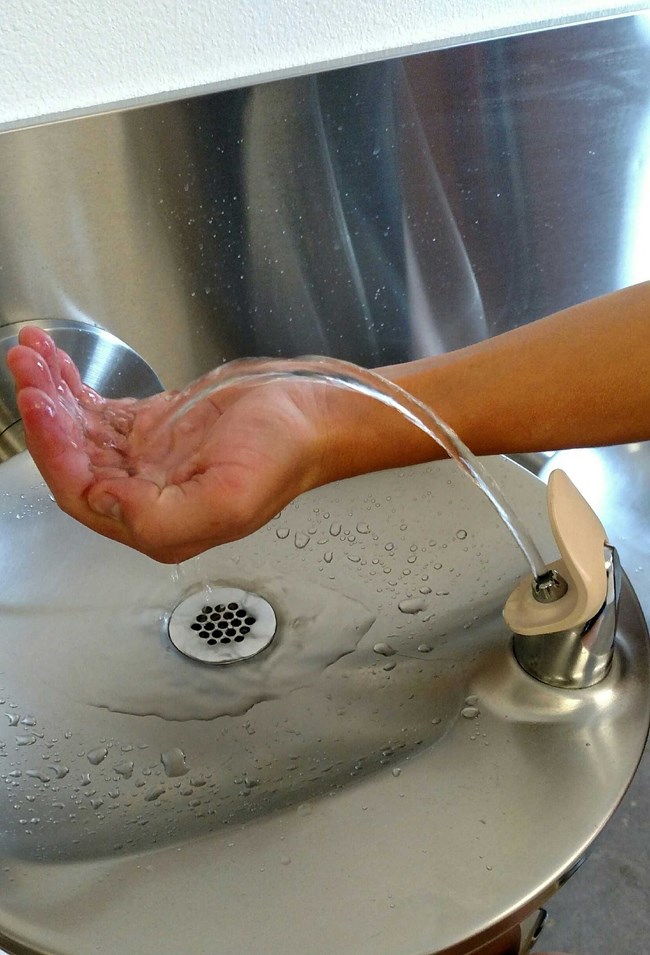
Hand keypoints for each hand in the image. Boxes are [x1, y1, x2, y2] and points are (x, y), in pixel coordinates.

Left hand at [7, 328, 332, 562]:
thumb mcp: (232, 498)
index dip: (55, 452)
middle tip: (29, 371)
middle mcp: (147, 495)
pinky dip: (72, 386)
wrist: (312, 412)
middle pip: (74, 461)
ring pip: (80, 433)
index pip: (84, 493)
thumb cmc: (285, 453)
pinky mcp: (153, 428)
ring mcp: (148, 460)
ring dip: (52, 394)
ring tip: (33, 357)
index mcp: (161, 524)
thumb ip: (162, 519)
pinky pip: (98, 411)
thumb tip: (104, 503)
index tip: (41, 404)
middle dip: (45, 414)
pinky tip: (56, 364)